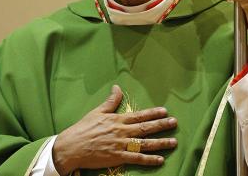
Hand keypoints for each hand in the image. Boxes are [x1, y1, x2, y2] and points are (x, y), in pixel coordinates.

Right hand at [53, 85, 177, 174]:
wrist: (72, 147)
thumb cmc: (83, 129)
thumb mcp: (97, 112)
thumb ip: (110, 101)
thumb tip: (117, 88)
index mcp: (117, 120)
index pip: (139, 115)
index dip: (153, 113)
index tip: (165, 111)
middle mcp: (122, 131)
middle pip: (145, 128)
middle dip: (161, 125)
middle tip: (174, 123)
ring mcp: (121, 145)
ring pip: (144, 144)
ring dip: (160, 143)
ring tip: (174, 142)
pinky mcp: (118, 158)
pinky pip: (136, 159)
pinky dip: (149, 160)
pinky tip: (160, 160)